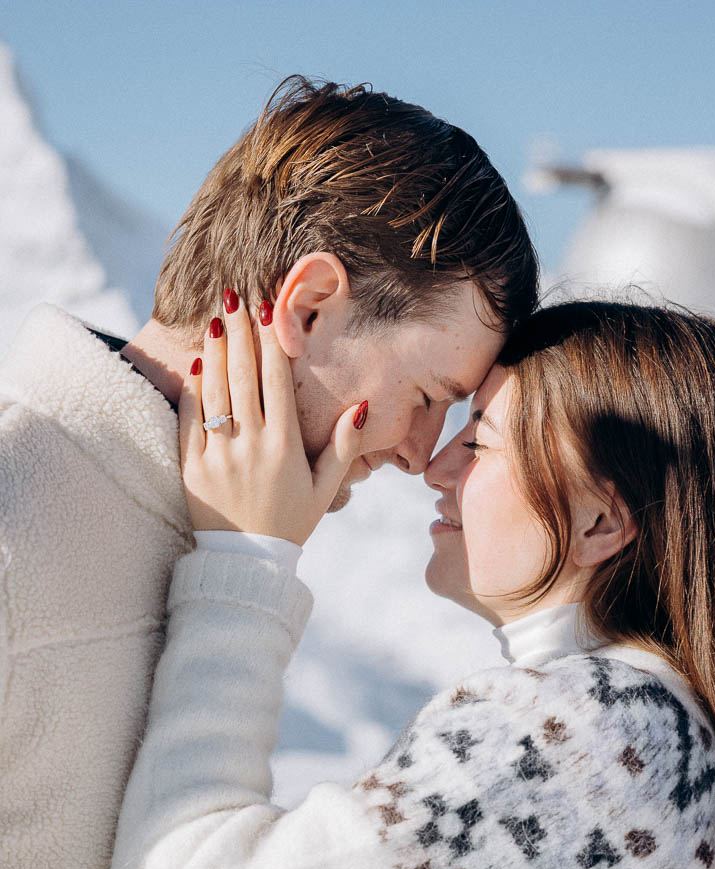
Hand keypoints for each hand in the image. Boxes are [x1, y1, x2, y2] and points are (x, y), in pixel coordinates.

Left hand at [179, 295, 366, 543]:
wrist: (246, 563)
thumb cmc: (290, 523)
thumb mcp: (325, 490)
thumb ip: (343, 447)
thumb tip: (362, 406)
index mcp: (285, 448)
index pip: (276, 382)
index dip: (271, 343)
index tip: (268, 312)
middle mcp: (251, 446)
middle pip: (244, 376)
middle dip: (240, 333)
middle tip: (236, 299)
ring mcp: (218, 455)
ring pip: (216, 391)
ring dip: (217, 351)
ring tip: (218, 320)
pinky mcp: (192, 467)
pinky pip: (191, 418)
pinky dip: (195, 388)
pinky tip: (199, 363)